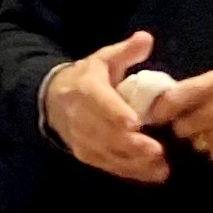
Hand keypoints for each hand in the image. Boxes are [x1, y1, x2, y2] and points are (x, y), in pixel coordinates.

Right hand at [42, 31, 168, 183]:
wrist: (52, 100)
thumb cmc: (87, 79)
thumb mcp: (103, 60)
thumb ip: (125, 51)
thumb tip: (146, 38)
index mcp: (85, 89)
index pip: (99, 102)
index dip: (115, 113)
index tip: (134, 123)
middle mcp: (80, 117)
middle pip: (104, 134)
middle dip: (131, 145)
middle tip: (157, 150)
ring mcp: (81, 139)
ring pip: (107, 153)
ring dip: (134, 162)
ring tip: (161, 166)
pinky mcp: (86, 155)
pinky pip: (108, 166)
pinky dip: (131, 172)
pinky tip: (154, 174)